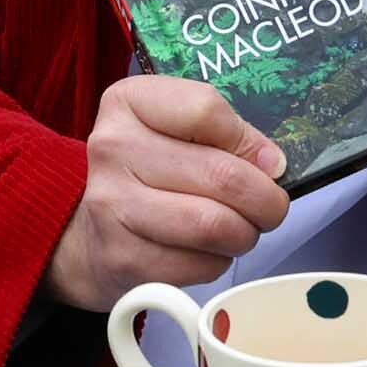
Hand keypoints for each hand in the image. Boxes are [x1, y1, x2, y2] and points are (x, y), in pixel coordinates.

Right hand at [42, 75, 288, 311]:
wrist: (94, 233)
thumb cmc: (149, 175)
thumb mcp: (179, 133)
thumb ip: (227, 136)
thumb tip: (272, 165)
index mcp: (127, 102)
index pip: (206, 110)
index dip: (249, 141)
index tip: (263, 160)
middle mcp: (112, 148)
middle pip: (221, 174)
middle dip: (264, 199)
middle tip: (271, 206)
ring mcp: (112, 205)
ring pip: (214, 225)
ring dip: (244, 233)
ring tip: (240, 229)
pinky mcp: (123, 258)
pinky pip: (200, 265)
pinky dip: (218, 261)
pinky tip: (206, 250)